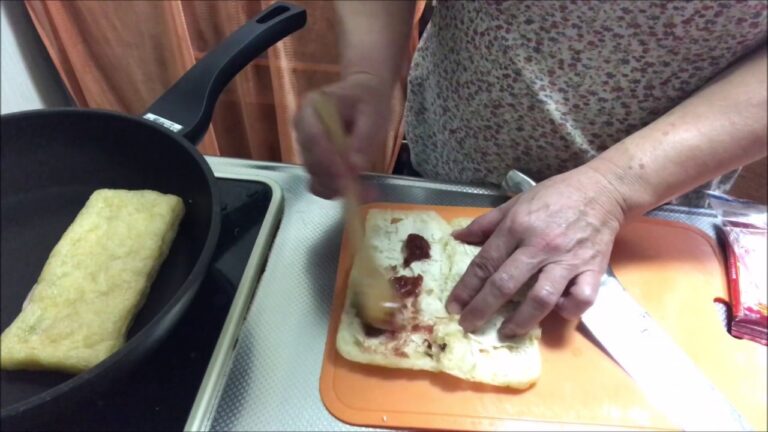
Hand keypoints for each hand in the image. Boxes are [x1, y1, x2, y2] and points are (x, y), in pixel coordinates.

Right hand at [293, 73, 392, 198]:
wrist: (364, 94)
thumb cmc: (369, 100)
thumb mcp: (374, 114)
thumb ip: (364, 139)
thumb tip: (354, 168)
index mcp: (312, 107)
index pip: (312, 137)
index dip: (328, 160)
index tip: (347, 177)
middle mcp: (302, 127)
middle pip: (311, 161)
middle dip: (335, 179)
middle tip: (363, 191)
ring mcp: (305, 146)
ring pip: (315, 175)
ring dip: (338, 187)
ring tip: (366, 192)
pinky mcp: (313, 160)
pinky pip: (319, 181)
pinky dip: (336, 189)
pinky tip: (357, 191)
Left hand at [446, 166, 626, 336]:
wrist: (602, 190)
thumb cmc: (555, 195)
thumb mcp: (515, 202)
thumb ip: (486, 223)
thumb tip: (457, 237)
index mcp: (517, 227)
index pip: (485, 263)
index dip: (466, 289)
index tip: (453, 307)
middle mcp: (540, 246)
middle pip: (505, 285)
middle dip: (482, 309)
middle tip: (468, 325)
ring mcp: (568, 260)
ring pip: (541, 298)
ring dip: (521, 320)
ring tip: (506, 332)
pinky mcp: (593, 269)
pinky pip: (582, 299)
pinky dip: (569, 310)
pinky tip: (557, 312)